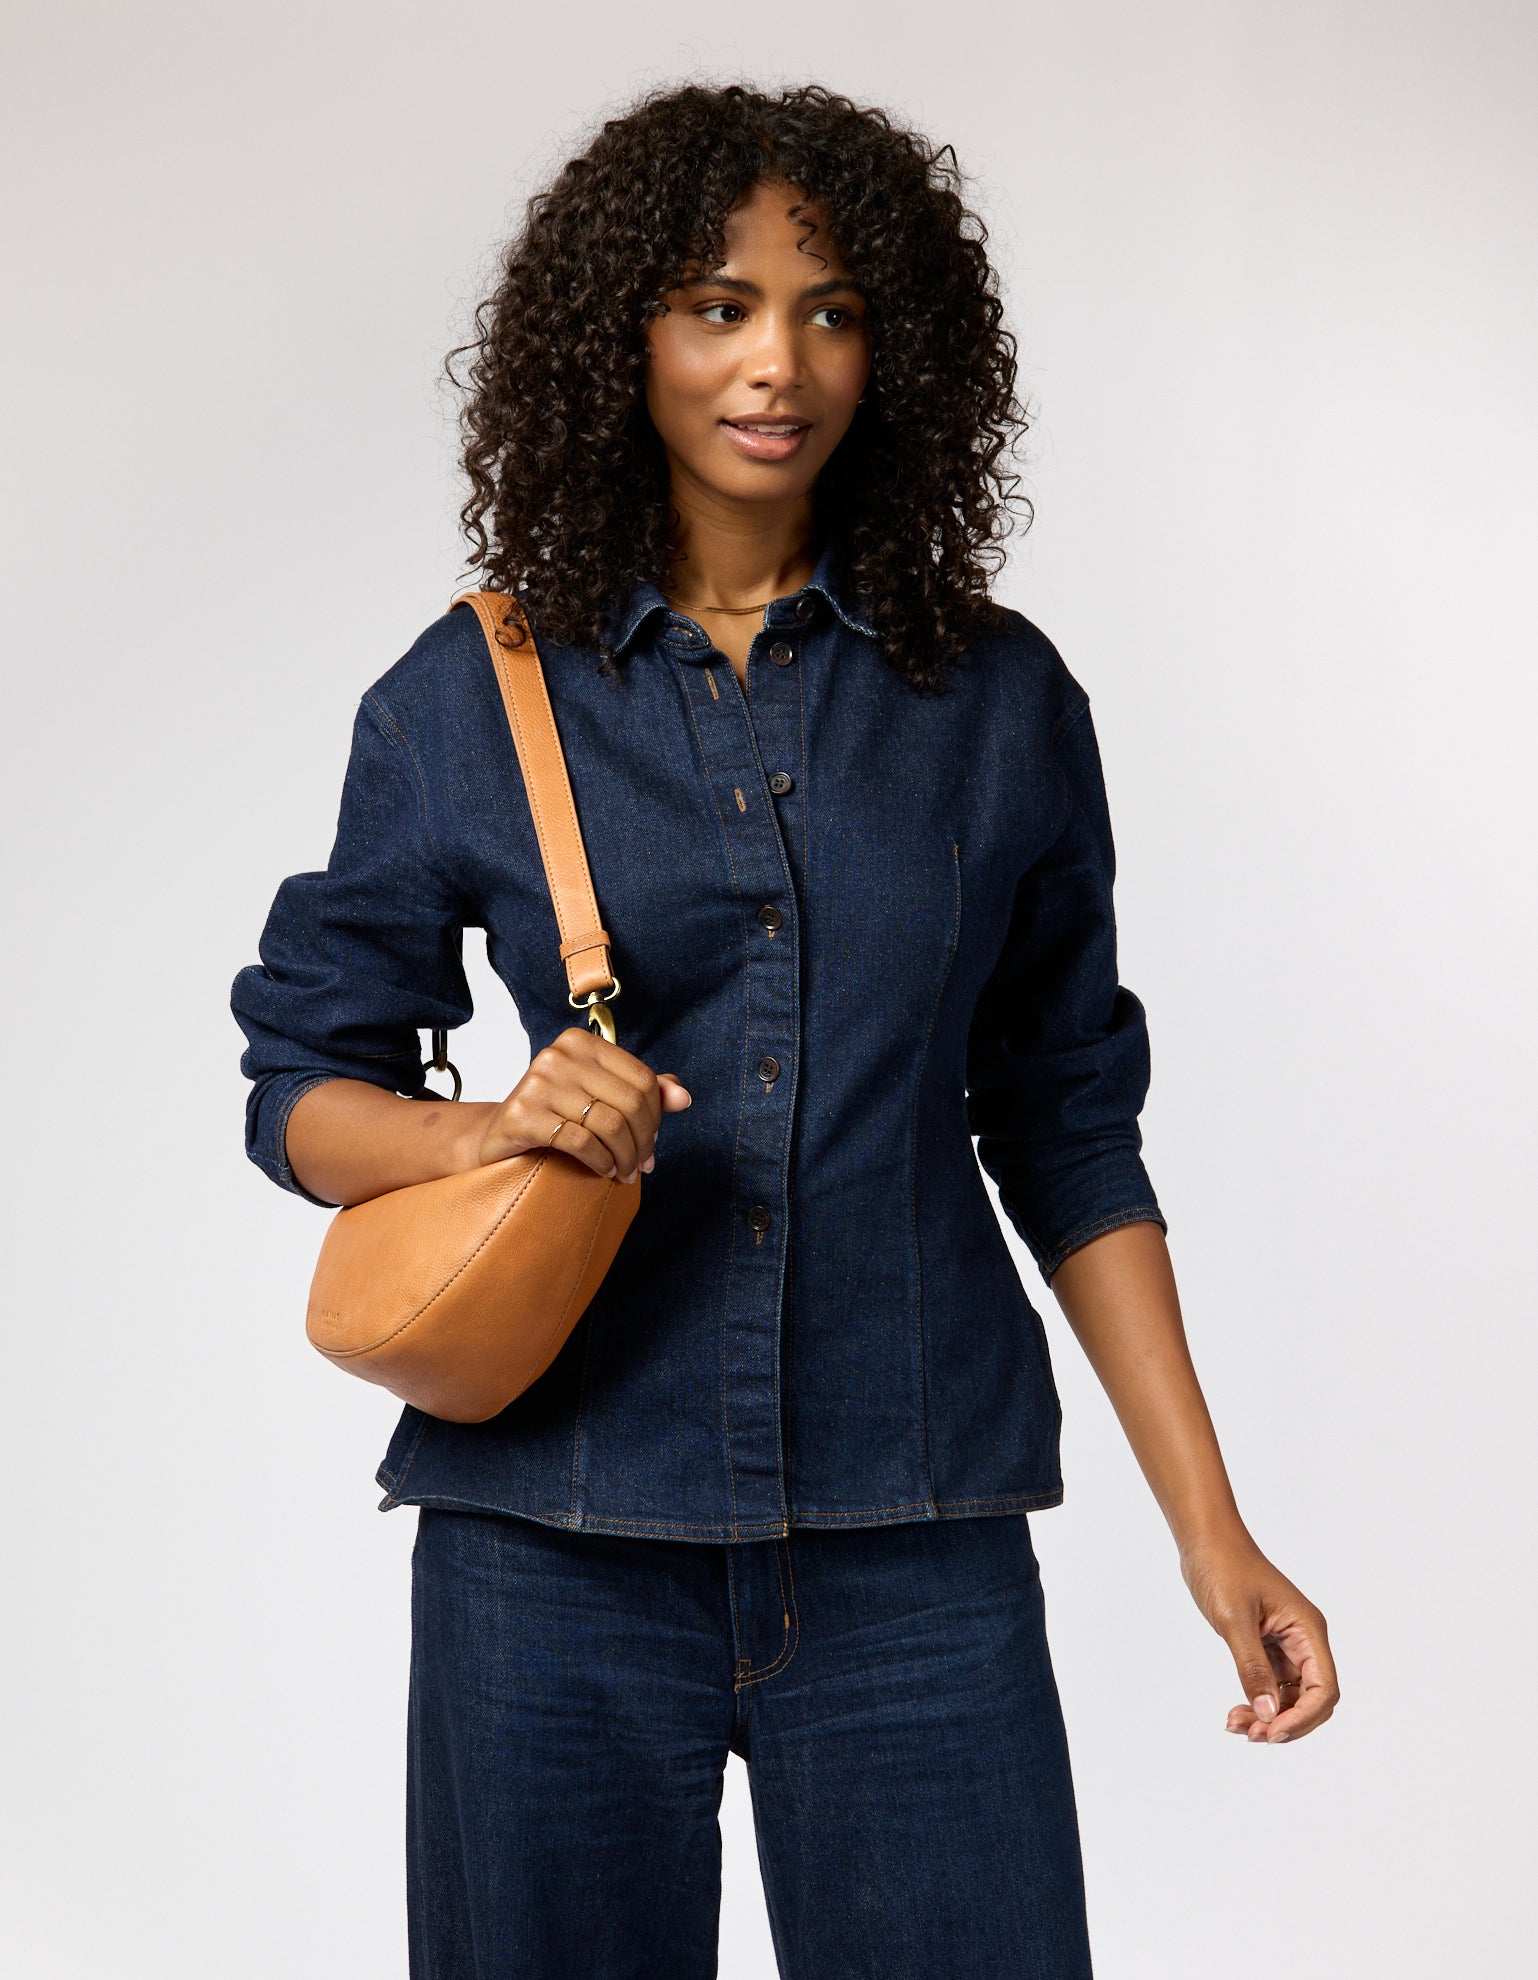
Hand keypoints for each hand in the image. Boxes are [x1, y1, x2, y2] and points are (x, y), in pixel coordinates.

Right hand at [477, 1027, 691, 1182]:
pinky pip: (581, 1142)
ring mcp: (537, 1083)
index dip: (656, 1118)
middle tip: (641, 1166)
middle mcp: (558, 1055)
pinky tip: (603, 1172)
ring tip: (624, 1173)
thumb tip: (683, 1097)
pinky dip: (601, 1162)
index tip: (652, 1145)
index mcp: (581, 1043)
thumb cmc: (552, 1115)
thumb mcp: (597, 1097)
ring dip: (625, 1158)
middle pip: (630, 1102)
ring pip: (609, 1125)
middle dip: (643, 1142)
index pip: (642, 1080)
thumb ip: (639, 1092)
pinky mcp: (522, 1114)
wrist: (496, 1136)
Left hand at [1180, 1532, 1339, 1744]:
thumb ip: (1253, 1667)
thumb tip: (1268, 1714)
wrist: (1204, 1539)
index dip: (1304, 1718)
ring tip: (1235, 1724)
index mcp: (1308, 1630)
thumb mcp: (1235, 1620)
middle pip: (1311, 1699)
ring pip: (1289, 1697)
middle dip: (1285, 1723)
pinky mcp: (1266, 1646)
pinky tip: (1236, 1713)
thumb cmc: (1223, 1567)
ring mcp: (1285, 1644)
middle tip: (1250, 1735)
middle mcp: (1303, 1640)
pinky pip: (1270, 1685)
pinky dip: (1256, 1701)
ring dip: (1268, 1717)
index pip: (1324, 1688)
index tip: (1272, 1732)